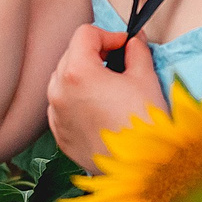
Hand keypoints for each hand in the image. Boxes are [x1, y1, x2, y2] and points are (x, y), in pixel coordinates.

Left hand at [47, 26, 164, 164]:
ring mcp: (56, 113)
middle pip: (72, 54)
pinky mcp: (59, 133)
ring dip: (84, 76)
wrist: (138, 167)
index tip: (124, 45)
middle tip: (119, 64)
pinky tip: (100, 109)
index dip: (109, 35)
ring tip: (108, 87)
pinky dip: (78, 100)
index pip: (85, 34)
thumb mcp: (146, 78)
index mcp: (78, 72)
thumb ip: (137, 51)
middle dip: (95, 54)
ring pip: (63, 80)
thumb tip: (133, 42)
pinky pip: (63, 105)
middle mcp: (59, 91)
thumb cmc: (143, 124)